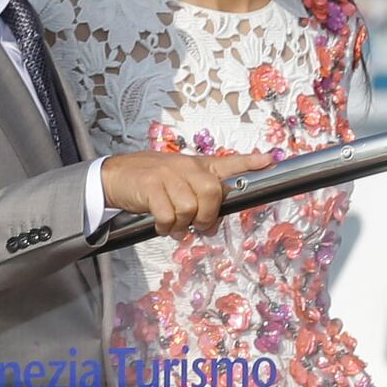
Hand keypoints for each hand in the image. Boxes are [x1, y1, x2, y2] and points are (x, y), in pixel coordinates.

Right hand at [102, 150, 261, 235]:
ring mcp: (168, 175)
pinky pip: (167, 215)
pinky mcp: (150, 186)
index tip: (270, 159)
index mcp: (198, 166)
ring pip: (189, 208)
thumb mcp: (180, 180)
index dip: (251, 162)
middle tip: (197, 226)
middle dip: (207, 217)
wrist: (116, 176)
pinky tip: (160, 224)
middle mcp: (187, 167)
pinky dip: (165, 227)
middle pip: (212, 193)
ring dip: (181, 225)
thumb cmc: (152, 181)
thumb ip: (201, 196)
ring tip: (172, 224)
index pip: (230, 162)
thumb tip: (214, 223)